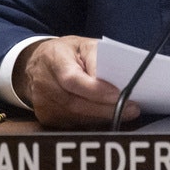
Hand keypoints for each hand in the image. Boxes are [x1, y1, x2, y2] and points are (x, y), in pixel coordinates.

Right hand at [13, 36, 139, 127]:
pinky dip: (93, 121)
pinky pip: (73, 124)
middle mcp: (45, 83)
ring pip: (77, 117)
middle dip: (107, 108)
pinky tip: (107, 117)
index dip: (96, 90)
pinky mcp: (46, 117)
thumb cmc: (67, 52)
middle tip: (132, 109)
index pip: (73, 79)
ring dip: (103, 117)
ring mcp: (43, 103)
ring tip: (126, 113)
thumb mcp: (84, 45)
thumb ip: (97, 58)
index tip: (119, 95)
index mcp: (54, 59)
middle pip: (77, 103)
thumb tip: (114, 78)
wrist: (38, 63)